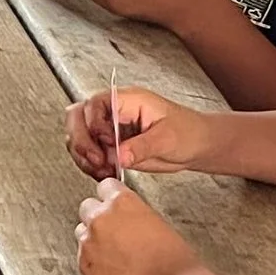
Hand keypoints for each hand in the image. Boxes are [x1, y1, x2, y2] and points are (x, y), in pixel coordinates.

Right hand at [64, 85, 213, 178]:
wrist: (196, 146)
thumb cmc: (188, 132)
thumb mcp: (167, 138)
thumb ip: (142, 146)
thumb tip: (119, 155)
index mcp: (128, 101)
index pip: (95, 103)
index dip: (94, 123)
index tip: (107, 141)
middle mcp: (115, 113)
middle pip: (78, 118)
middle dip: (81, 140)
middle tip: (96, 159)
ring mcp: (111, 130)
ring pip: (79, 138)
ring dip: (84, 156)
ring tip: (102, 169)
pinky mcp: (112, 148)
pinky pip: (89, 155)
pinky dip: (90, 166)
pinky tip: (104, 173)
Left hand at [75, 178, 192, 274]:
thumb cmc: (170, 257)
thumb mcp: (155, 220)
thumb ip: (132, 212)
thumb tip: (124, 217)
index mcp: (121, 201)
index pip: (105, 187)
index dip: (110, 197)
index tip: (113, 205)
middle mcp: (100, 218)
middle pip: (87, 207)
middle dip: (98, 217)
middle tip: (112, 232)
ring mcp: (89, 242)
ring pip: (81, 232)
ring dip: (93, 238)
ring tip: (112, 253)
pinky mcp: (84, 265)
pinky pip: (82, 256)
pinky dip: (93, 260)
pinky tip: (111, 268)